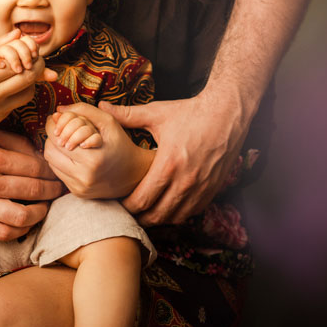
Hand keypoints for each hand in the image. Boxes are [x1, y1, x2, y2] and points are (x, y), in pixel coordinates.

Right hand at [0, 30, 52, 134]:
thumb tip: (17, 34)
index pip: (15, 64)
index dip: (27, 54)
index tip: (29, 47)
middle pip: (26, 79)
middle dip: (36, 66)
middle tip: (36, 57)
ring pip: (27, 94)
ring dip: (31, 80)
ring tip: (25, 69)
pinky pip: (18, 103)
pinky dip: (21, 91)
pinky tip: (13, 82)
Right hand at [0, 128, 63, 239]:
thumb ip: (15, 143)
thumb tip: (41, 155)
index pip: (34, 168)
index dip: (50, 171)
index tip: (56, 173)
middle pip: (33, 191)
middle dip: (51, 191)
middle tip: (58, 190)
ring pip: (22, 217)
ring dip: (40, 213)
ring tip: (44, 207)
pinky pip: (4, 233)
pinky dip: (21, 230)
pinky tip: (26, 222)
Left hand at [44, 103, 152, 198]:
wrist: (134, 174)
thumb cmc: (120, 144)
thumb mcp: (107, 121)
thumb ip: (83, 111)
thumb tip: (57, 111)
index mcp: (92, 160)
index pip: (57, 138)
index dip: (53, 124)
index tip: (56, 117)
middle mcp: (84, 177)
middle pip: (50, 150)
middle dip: (52, 135)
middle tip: (59, 127)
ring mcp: (79, 188)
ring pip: (51, 162)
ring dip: (54, 147)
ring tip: (65, 138)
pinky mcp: (77, 193)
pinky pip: (58, 172)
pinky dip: (60, 160)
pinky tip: (71, 153)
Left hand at [102, 89, 247, 224]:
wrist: (226, 114)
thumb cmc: (190, 113)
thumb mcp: (156, 113)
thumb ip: (126, 115)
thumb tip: (100, 107)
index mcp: (168, 164)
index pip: (143, 199)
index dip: (128, 206)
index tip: (119, 202)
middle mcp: (185, 181)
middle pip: (157, 215)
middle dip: (141, 217)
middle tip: (129, 212)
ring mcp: (201, 188)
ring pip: (175, 217)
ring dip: (159, 218)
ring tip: (146, 213)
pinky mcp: (212, 190)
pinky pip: (192, 212)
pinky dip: (178, 214)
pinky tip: (168, 207)